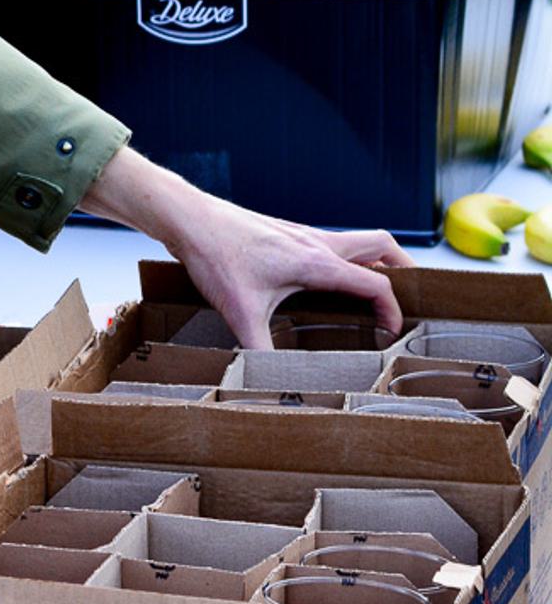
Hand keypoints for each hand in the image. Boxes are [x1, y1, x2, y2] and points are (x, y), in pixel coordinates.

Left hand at [83, 146, 409, 347]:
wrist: (188, 218)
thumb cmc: (215, 255)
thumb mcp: (239, 312)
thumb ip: (260, 352)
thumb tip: (269, 386)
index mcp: (316, 261)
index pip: (376, 283)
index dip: (394, 310)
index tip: (392, 335)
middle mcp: (316, 242)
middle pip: (380, 244)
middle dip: (404, 269)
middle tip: (414, 297)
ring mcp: (302, 233)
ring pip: (356, 240)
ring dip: (375, 262)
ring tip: (378, 294)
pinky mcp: (286, 233)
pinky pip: (331, 244)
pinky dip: (346, 260)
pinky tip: (328, 285)